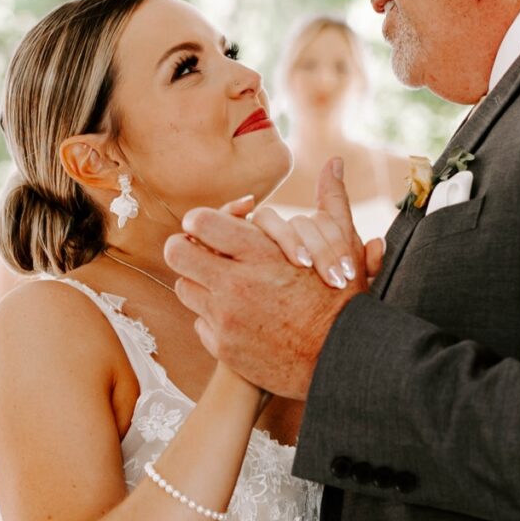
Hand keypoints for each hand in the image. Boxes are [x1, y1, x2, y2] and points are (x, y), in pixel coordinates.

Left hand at [165, 158, 368, 396]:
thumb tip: (334, 161)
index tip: (210, 227)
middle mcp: (235, 284)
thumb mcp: (341, 245)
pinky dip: (214, 318)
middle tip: (202, 252)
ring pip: (185, 288)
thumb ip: (332, 200)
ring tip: (224, 284)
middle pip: (176, 252)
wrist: (342, 359)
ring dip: (201, 284)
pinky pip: (200, 323)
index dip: (200, 222)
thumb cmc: (343, 300)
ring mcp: (226, 318)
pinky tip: (238, 317)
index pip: (199, 222)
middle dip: (187, 248)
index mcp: (259, 254)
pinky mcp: (224, 348)